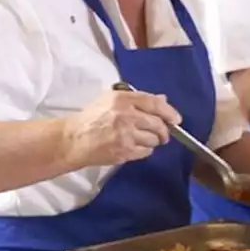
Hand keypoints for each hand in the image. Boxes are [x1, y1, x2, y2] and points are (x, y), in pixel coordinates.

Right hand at [63, 90, 181, 167]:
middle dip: (163, 130)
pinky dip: (144, 150)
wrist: (73, 139)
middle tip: (162, 134)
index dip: (170, 112)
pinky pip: (146, 151)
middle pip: (158, 123)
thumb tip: (163, 99)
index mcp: (122, 99)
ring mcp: (125, 134)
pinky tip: (134, 147)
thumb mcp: (111, 100)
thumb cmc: (92, 118)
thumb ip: (137, 99)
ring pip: (154, 139)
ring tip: (141, 139)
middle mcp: (126, 115)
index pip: (155, 103)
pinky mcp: (124, 151)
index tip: (176, 119)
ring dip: (153, 141)